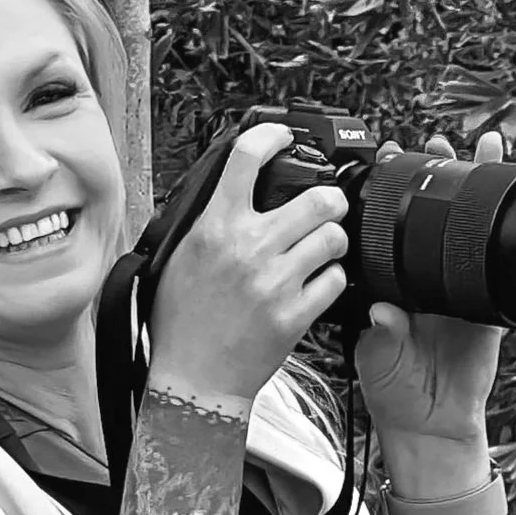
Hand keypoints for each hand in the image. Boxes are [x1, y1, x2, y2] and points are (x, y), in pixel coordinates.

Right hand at [147, 121, 350, 409]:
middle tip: (325, 207)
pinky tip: (316, 283)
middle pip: (318, 198)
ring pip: (334, 236)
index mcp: (215, 228)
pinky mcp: (295, 314)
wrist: (193, 380)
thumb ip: (209, 223)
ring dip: (334, 239)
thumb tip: (233, 191)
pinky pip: (335, 280)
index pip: (247, 158)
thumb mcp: (181, 260)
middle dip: (329, 199)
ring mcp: (275, 282)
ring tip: (322, 248)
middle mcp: (248, 248)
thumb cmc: (182, 326)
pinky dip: (331, 278)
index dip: (272, 135)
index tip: (284, 136)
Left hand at [354, 129, 507, 448]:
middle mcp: (428, 279)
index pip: (395, 228)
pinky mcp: (492, 307)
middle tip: (444, 139)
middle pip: (439, 217)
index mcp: (395, 283)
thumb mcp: (376, 359)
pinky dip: (513, 239)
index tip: (390, 157)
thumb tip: (383, 311)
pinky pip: (504, 268)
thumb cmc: (393, 392)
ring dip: (482, 189)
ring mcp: (462, 289)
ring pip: (474, 231)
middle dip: (446, 174)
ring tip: (489, 145)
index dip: (396, 193)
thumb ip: (381, 336)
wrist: (430, 426)